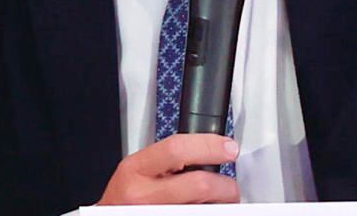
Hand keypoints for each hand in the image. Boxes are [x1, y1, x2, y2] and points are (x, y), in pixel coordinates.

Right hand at [95, 134, 239, 204]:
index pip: (176, 149)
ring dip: (222, 204)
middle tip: (230, 186)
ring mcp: (159, 213)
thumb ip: (164, 159)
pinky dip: (210, 211)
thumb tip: (206, 151)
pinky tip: (205, 208)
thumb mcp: (136, 169)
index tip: (228, 148)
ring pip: (206, 208)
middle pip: (200, 185)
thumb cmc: (125, 197)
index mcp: (136, 169)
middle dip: (226, 186)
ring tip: (220, 201)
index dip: (208, 146)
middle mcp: (145, 194)